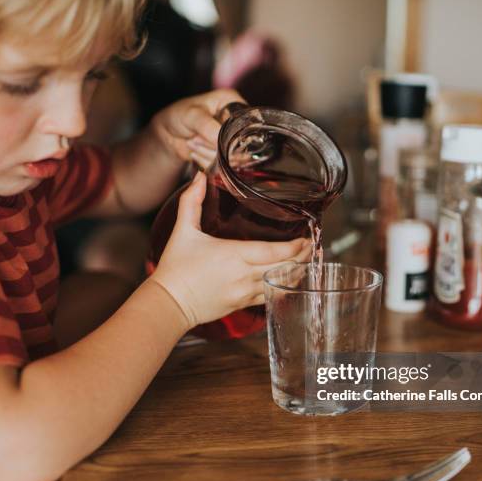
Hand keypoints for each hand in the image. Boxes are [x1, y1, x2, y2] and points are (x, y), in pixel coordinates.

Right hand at [151, 173, 311, 328]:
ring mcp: (245, 292)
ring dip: (296, 272)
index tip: (307, 238)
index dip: (296, 247)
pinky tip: (289, 280)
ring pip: (280, 282)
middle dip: (302, 257)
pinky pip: (269, 296)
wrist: (170, 302)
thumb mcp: (184, 230)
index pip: (276, 251)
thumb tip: (198, 176)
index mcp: (234, 254)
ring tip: (306, 261)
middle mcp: (244, 275)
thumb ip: (192, 202)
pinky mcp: (241, 304)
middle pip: (285, 266)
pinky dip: (283, 286)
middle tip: (311, 246)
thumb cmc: (176, 268)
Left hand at [152, 89, 245, 169]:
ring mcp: (233, 139)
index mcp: (234, 102)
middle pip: (239, 143)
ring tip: (194, 141)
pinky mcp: (227, 154)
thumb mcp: (192, 116)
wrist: (169, 134)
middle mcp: (238, 120)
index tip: (212, 137)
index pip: (245, 122)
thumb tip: (221, 141)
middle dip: (214, 145)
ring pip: (231, 157)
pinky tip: (197, 151)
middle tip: (196, 136)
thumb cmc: (180, 116)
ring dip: (207, 153)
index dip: (232, 134)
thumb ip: (207, 126)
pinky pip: (224, 166)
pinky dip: (207, 162)